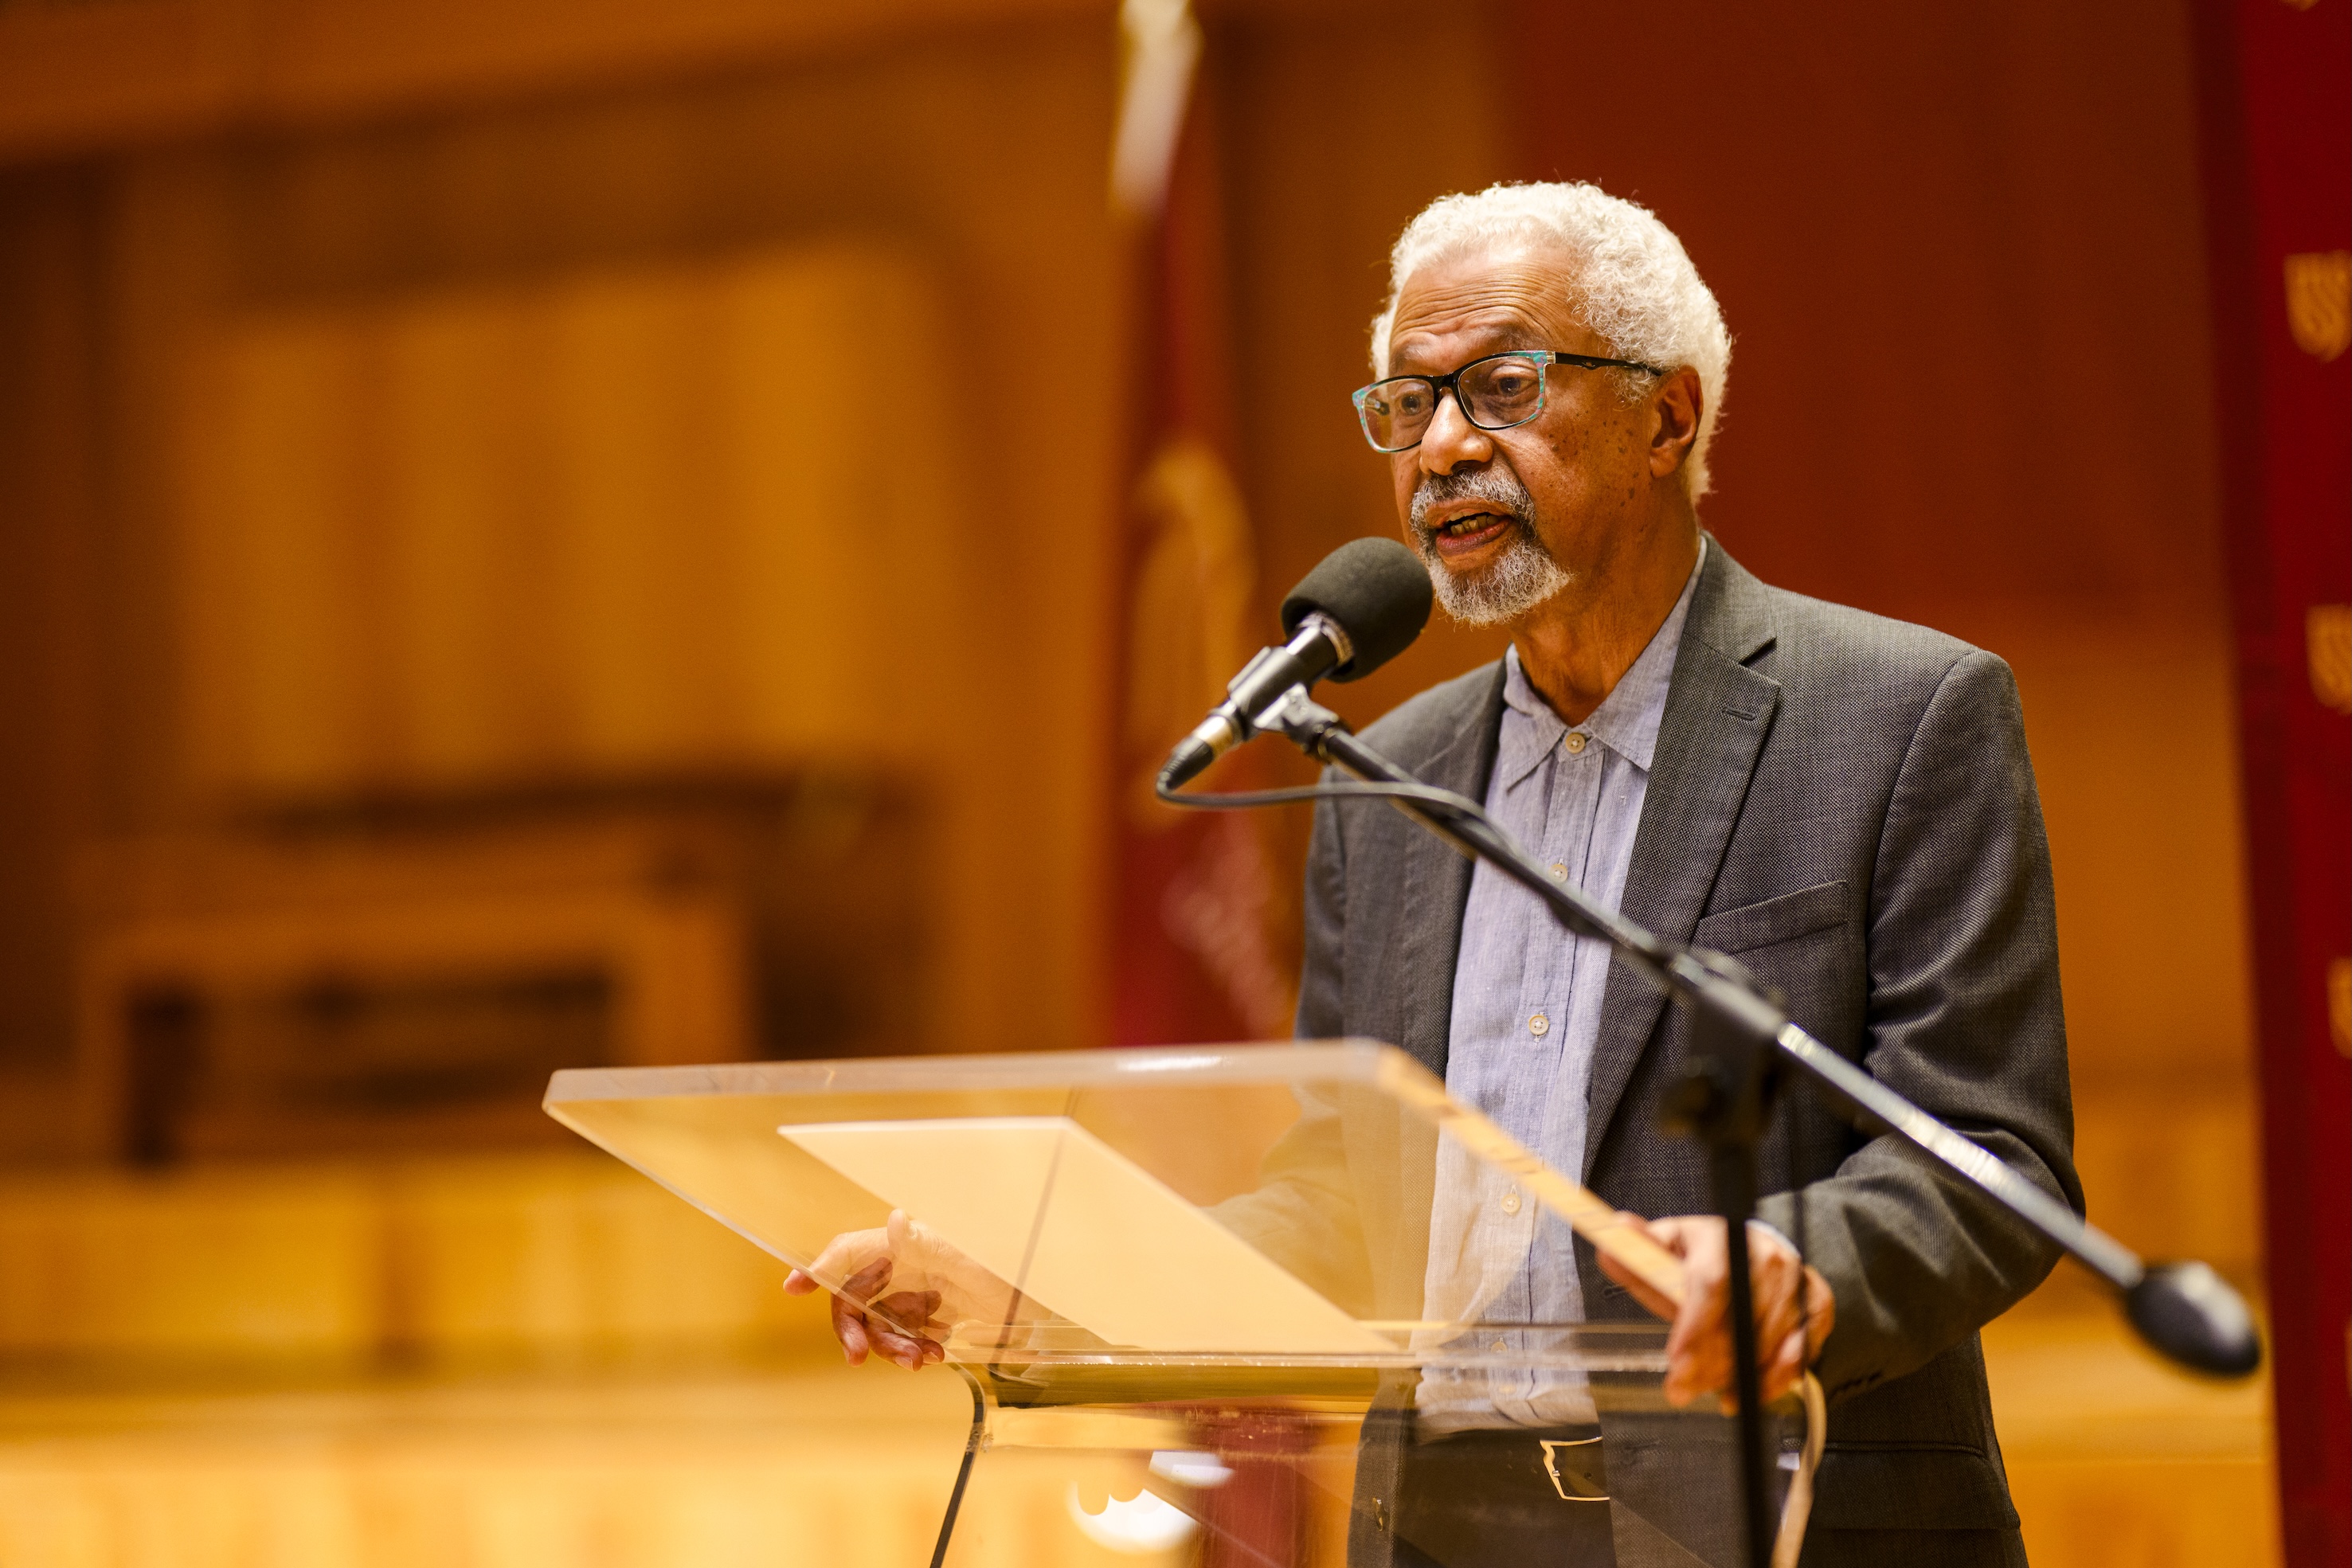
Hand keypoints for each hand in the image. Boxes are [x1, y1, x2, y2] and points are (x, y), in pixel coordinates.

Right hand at [783, 1209, 1014, 1369]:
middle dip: (852, 1329)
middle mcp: (905, 1268)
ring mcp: (916, 1293)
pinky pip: (904, 1338)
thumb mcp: (970, 1255)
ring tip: (919, 1359)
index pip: (851, 1251)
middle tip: (857, 1358)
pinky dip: (912, 1351)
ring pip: (879, 1326)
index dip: (820, 1267)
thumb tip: (897, 1221)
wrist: (1042, 1298)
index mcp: (906, 1245)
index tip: (793, 1288)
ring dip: (890, 1348)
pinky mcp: (931, 1316)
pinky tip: (934, 1354)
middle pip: (855, 1299)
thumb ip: (929, 1242)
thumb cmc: (1009, 1265)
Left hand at [1596, 1213, 1832, 1408]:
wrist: (1756, 1252)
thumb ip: (1639, 1256)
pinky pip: (1801, 1354)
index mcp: (1723, 1237)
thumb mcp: (1666, 1251)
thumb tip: (1612, 1240)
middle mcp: (1767, 1256)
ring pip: (1769, 1343)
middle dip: (1708, 1364)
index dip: (1694, 1326)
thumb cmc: (1704, 1258)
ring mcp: (1798, 1280)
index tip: (1675, 1363)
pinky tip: (1747, 1394)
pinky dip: (1774, 1380)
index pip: (1711, 1283)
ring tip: (1710, 1393)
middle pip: (1739, 1322)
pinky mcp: (1818, 1305)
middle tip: (1679, 1391)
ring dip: (1738, 1377)